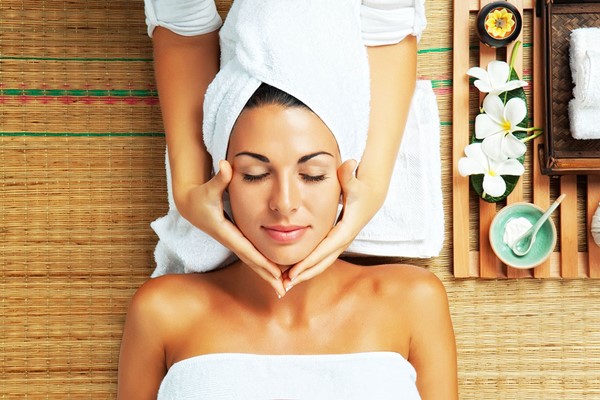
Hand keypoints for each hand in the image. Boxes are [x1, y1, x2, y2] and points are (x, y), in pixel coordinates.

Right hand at [178, 160, 285, 297]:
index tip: (275, 274)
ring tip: (283, 287)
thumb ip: (219, 178)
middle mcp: (231, 239)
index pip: (248, 250)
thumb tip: (225, 165)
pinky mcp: (236, 239)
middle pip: (252, 262)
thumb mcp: (209, 187)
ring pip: (253, 261)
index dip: (262, 262)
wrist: (189, 204)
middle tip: (284, 290)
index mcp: (226, 231)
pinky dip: (263, 265)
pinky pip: (252, 255)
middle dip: (267, 276)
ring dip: (267, 274)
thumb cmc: (200, 195)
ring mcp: (234, 241)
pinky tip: (275, 272)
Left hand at [284, 159, 384, 289]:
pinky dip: (309, 266)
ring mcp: (340, 242)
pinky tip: (294, 271)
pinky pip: (321, 258)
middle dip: (303, 274)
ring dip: (304, 274)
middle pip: (322, 263)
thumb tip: (350, 163)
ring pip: (322, 263)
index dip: (308, 262)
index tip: (293, 272)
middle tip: (284, 285)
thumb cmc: (360, 187)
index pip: (324, 250)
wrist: (372, 195)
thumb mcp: (355, 181)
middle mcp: (343, 240)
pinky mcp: (336, 241)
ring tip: (285, 283)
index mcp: (345, 229)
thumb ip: (349, 174)